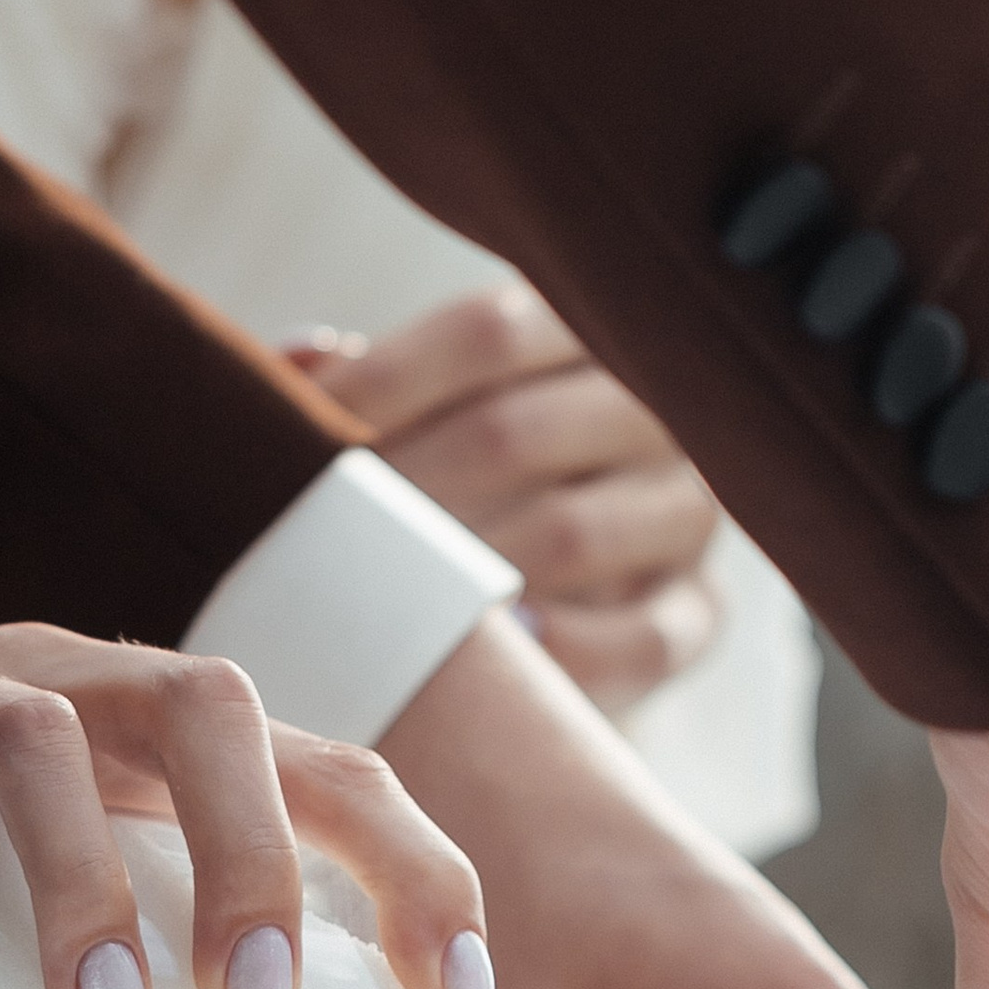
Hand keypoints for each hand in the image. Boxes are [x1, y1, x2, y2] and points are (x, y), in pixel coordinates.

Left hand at [293, 283, 724, 710]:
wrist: (566, 597)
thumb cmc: (470, 481)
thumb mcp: (428, 413)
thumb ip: (369, 387)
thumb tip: (301, 360)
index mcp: (590, 334)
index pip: (487, 331)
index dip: (382, 380)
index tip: (288, 432)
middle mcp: (657, 414)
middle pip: (514, 433)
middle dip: (398, 491)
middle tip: (309, 538)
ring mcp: (686, 515)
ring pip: (573, 536)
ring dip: (461, 578)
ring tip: (374, 602)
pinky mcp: (700, 614)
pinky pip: (639, 638)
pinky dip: (562, 653)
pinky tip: (500, 657)